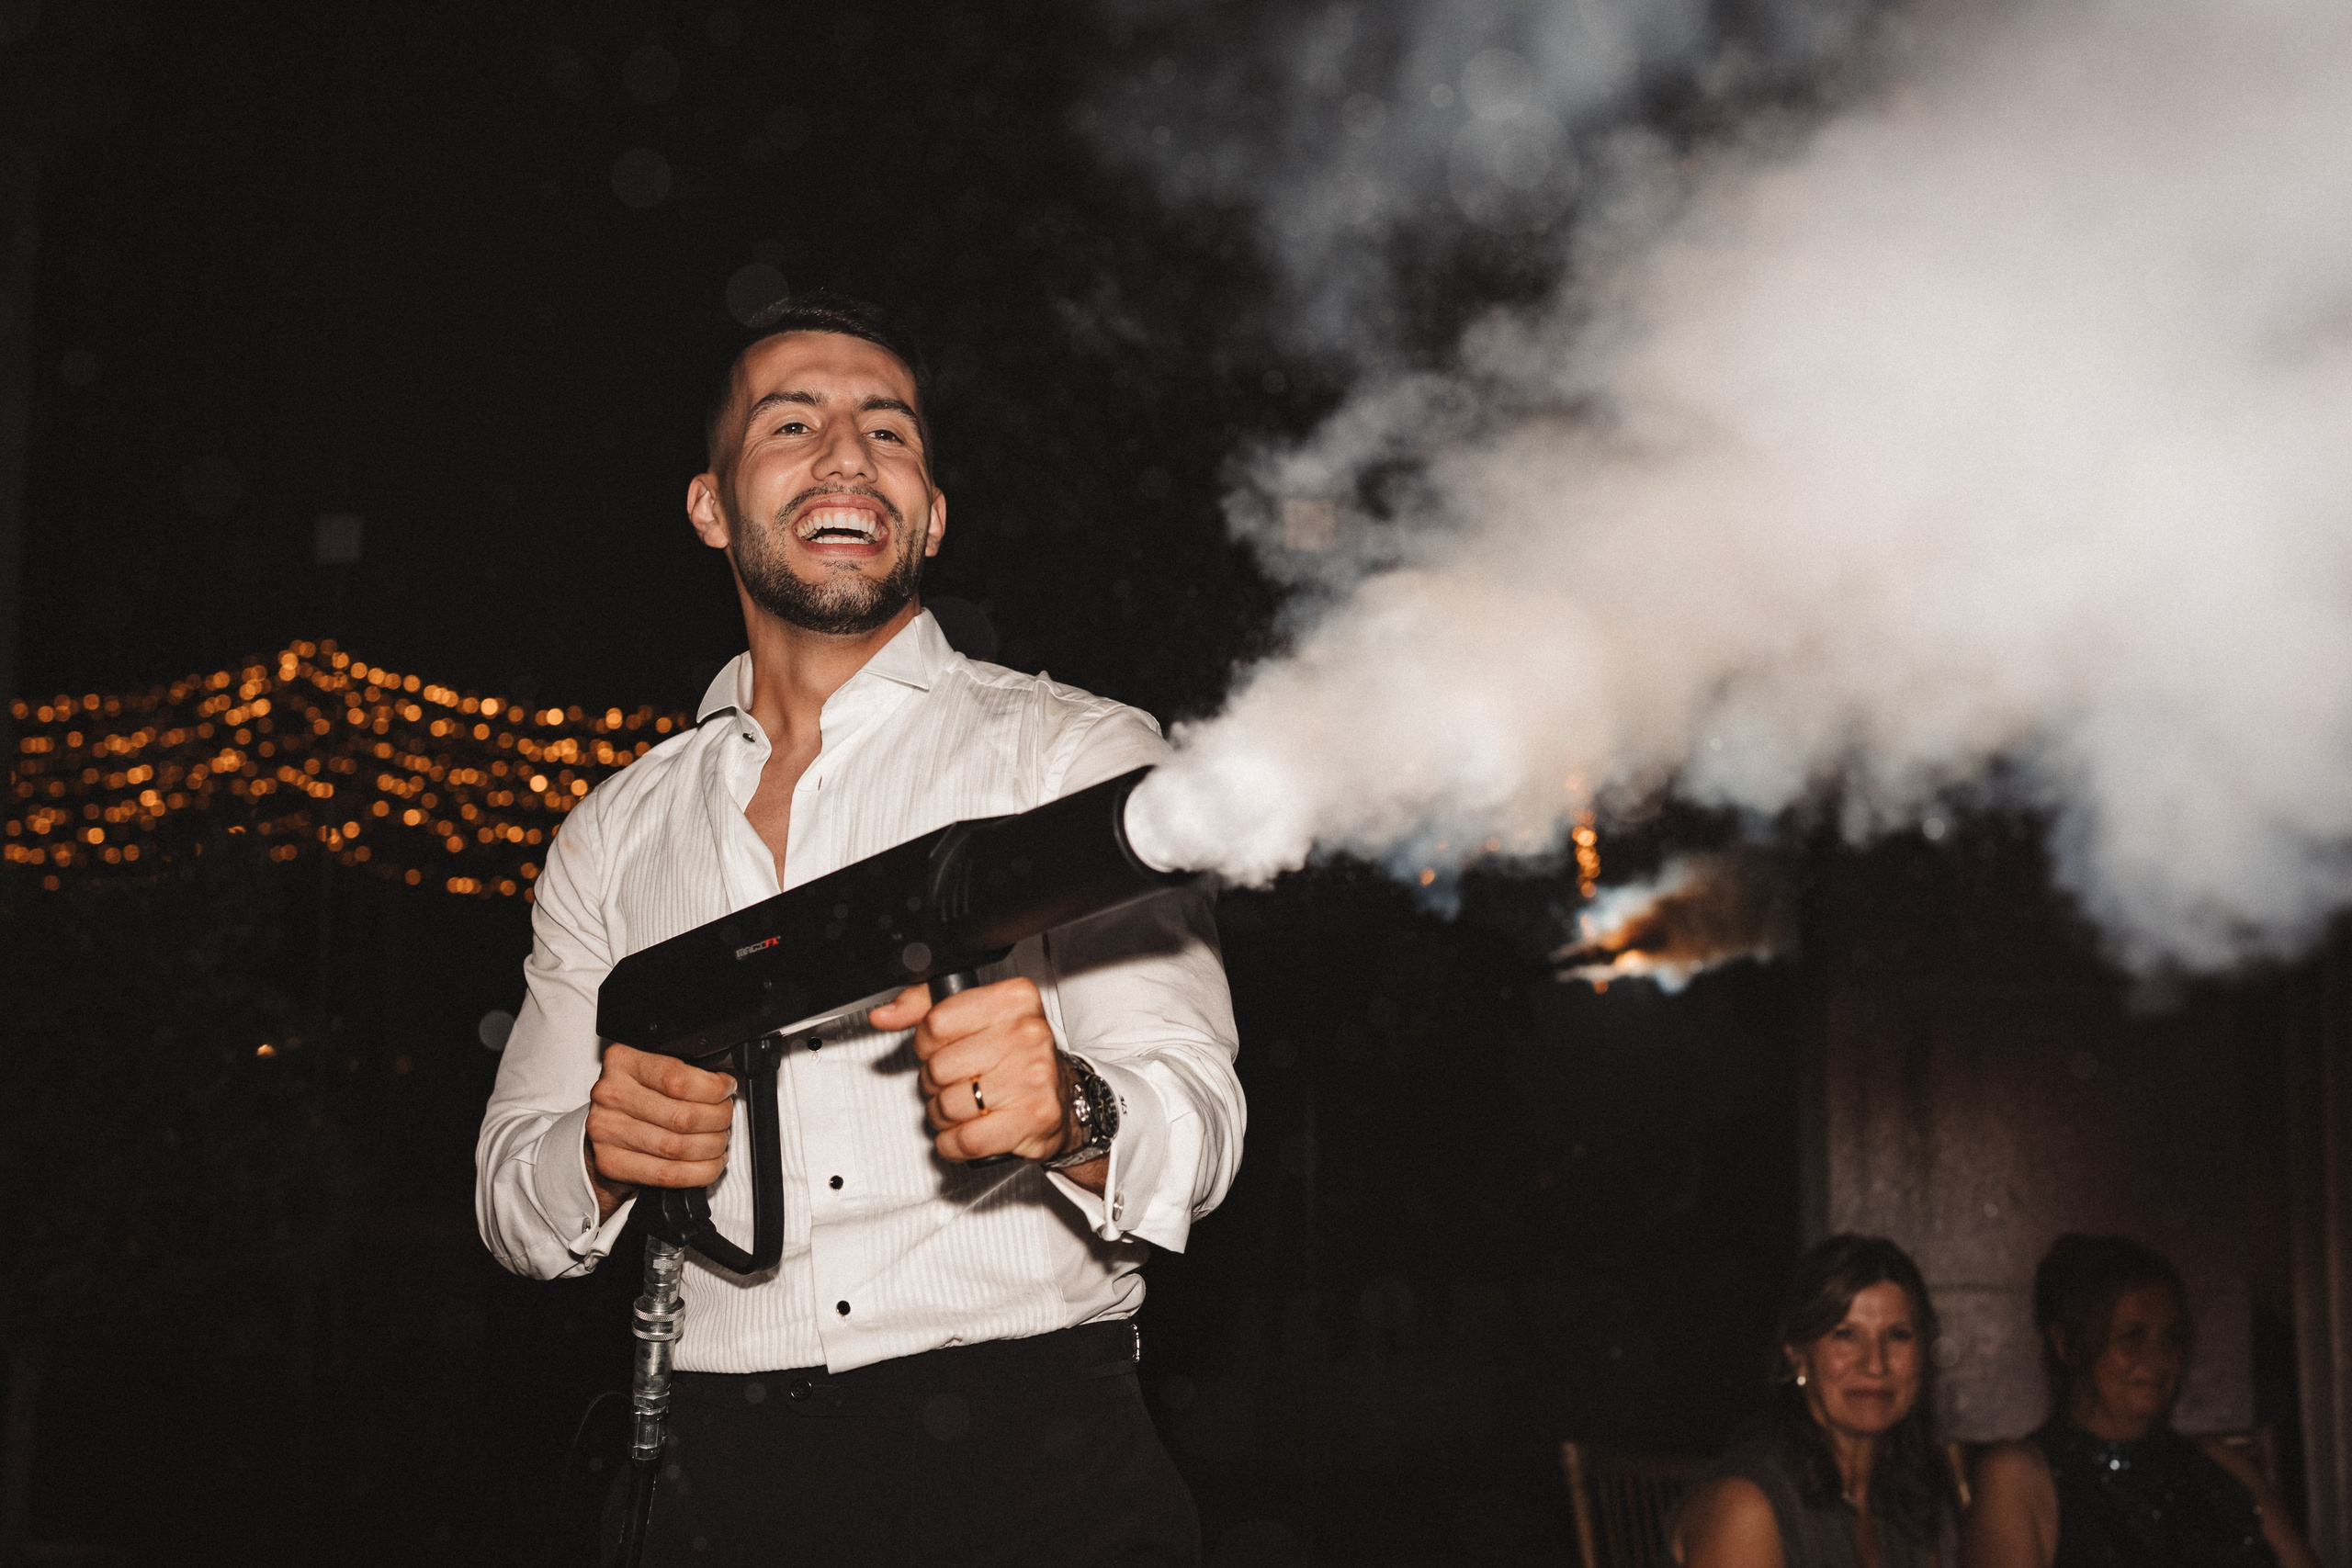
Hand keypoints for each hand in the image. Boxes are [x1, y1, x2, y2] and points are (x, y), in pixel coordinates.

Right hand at [584, 1043, 736, 1220]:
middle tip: (724, 1120)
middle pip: (682, 1116)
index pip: (678, 1078)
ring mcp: (606, 1130)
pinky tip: (709, 1163)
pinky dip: (699, 1172)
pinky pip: (667, 1174)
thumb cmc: (639, 1098)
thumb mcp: (656, 1071)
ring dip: (711, 1148)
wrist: (606, 1131)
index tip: (726, 1090)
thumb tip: (726, 1081)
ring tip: (718, 1142)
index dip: (713, 1088)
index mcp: (624, 1061)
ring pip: (677, 1148)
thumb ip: (688, 1071)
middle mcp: (610, 1093)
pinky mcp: (611, 1162)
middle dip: (718, 1121)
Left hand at [872, 977, 1091, 1171]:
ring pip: (947, 1106)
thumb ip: (924, 1008)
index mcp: (1013, 999)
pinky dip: (954, 1143)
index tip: (943, 1049)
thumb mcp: (975, 1017)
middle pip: (938, 1067)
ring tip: (965, 1107)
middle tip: (956, 1083)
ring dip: (944, 1115)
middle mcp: (1028, 1033)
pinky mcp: (1032, 1118)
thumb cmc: (1013, 1056)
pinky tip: (964, 1132)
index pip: (936, 1022)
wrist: (1061, 1098)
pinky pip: (966, 1140)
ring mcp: (1032, 1076)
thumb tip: (883, 1015)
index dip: (927, 1044)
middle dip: (935, 1083)